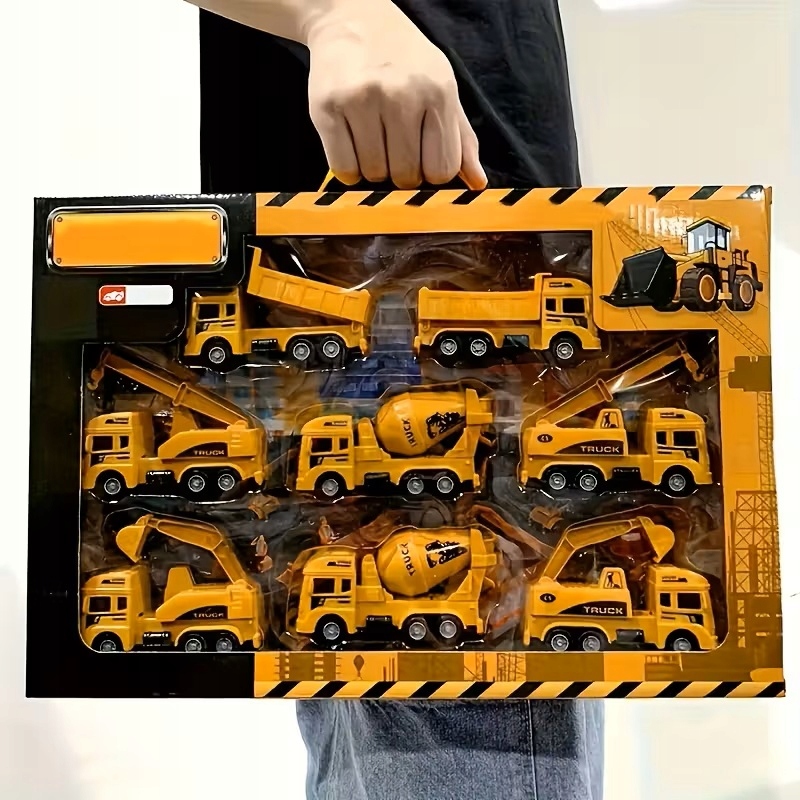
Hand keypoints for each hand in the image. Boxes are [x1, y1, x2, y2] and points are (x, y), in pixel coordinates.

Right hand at [305, 1, 486, 189]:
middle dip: (401, 171)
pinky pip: (344, 169)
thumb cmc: (403, 59)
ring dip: (373, 168)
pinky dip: (348, 169)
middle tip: (393, 145)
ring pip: (374, 175)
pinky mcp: (326, 107)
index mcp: (437, 91)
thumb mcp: (442, 87)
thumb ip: (462, 138)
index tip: (421, 158)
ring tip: (372, 138)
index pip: (441, 170)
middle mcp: (401, 94)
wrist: (351, 18)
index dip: (430, 173)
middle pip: (406, 177)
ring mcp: (361, 100)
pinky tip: (352, 145)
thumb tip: (477, 182)